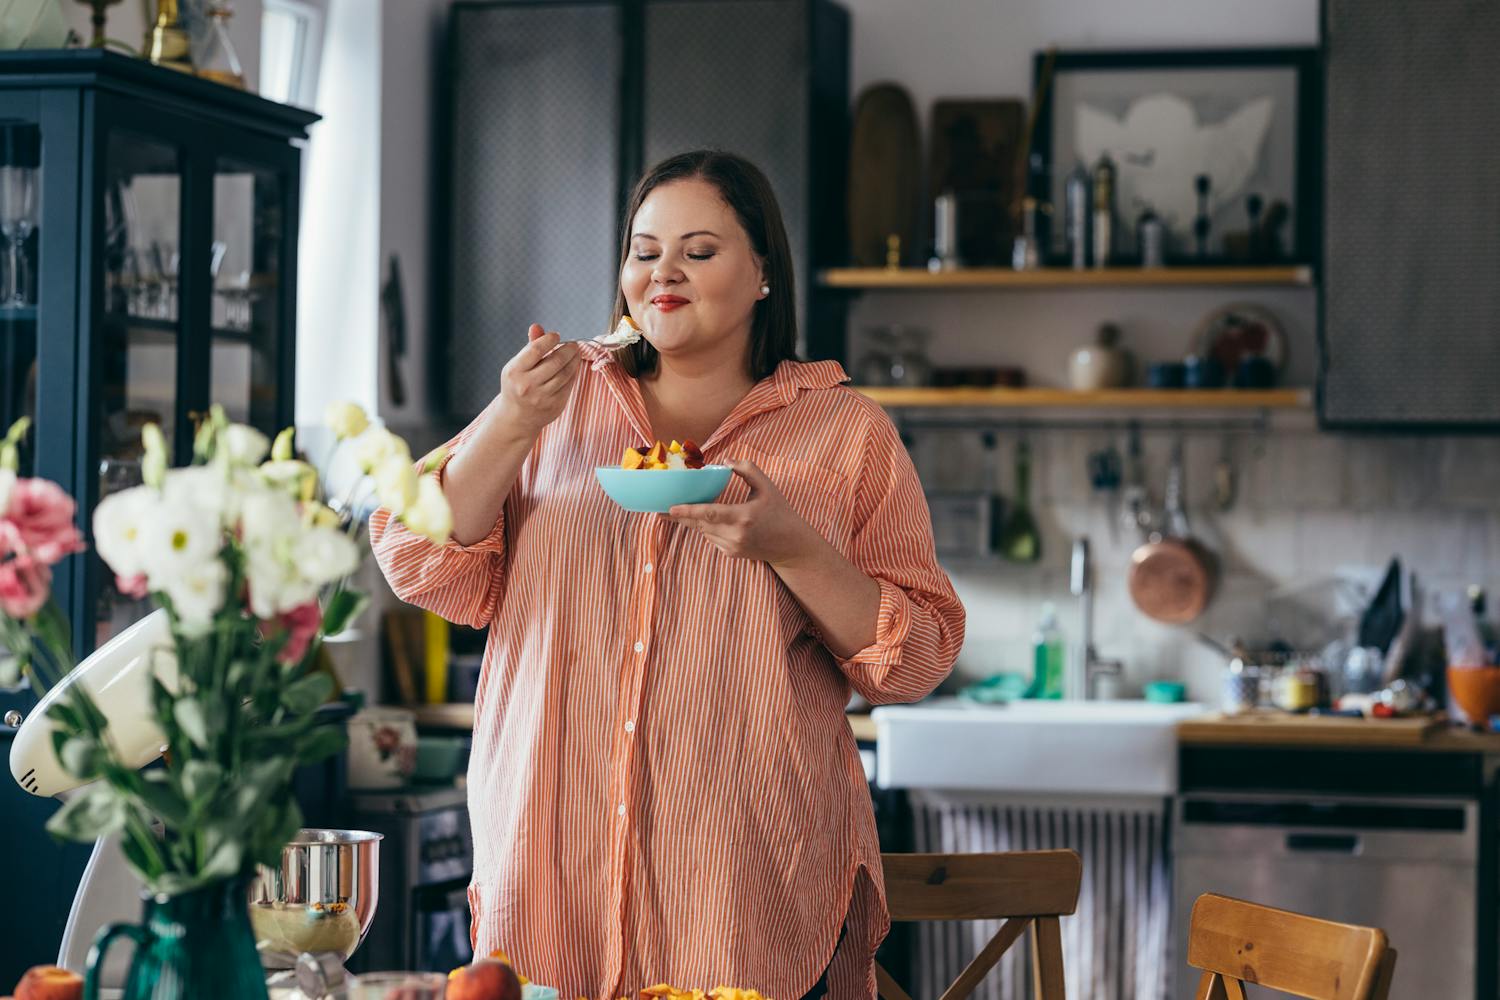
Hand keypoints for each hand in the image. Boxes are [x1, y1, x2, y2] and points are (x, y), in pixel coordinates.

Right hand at [494, 324, 581, 436]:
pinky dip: (573, 373)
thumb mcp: (517, 365)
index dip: (549, 340)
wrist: (517, 417)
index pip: (536, 350)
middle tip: (573, 345)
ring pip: (565, 374)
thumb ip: (530, 346)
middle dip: (568, 350)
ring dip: (574, 360)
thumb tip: (537, 326)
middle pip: (555, 361)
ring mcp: (541, 397)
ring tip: (575, 353)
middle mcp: (527, 385)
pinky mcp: (554, 406)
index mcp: (514, 371)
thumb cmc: (518, 384)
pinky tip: (573, 367)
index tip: (556, 336)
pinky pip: (569, 385)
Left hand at [669, 460, 822, 567]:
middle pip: (699, 524)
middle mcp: (735, 535)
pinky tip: (709, 520)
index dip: (688, 511)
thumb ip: (747, 469)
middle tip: (659, 510)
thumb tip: (726, 462)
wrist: (791, 545)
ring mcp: (732, 547)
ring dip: (694, 520)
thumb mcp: (767, 487)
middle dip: (679, 516)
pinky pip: (711, 538)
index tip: (670, 508)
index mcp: (743, 517)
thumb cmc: (780, 512)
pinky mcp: (730, 553)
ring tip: (679, 511)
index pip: (710, 514)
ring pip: (703, 531)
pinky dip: (707, 528)